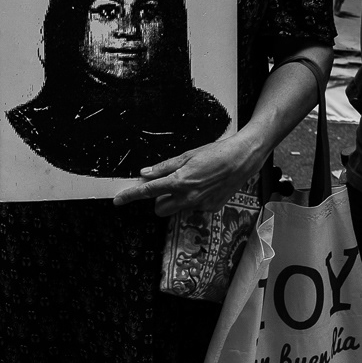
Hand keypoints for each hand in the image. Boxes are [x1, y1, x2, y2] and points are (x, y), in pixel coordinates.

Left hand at [112, 131, 262, 216]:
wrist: (243, 159)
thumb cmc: (216, 153)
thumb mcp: (187, 155)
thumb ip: (164, 167)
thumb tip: (145, 173)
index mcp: (179, 182)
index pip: (148, 192)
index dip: (131, 196)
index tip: (118, 200)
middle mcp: (188, 198)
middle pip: (160, 209)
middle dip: (158, 200)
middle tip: (167, 186)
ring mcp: (199, 205)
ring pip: (177, 208)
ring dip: (177, 199)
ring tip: (192, 182)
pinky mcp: (210, 208)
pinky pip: (193, 207)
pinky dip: (194, 199)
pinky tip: (206, 186)